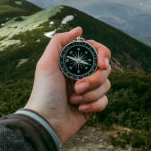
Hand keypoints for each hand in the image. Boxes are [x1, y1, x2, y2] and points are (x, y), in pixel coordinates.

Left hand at [24, 27, 110, 143]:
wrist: (46, 122)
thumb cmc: (44, 91)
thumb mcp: (46, 63)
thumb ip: (59, 41)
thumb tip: (79, 29)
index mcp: (73, 62)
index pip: (97, 51)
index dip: (103, 55)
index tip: (101, 64)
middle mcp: (82, 74)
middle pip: (105, 69)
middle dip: (93, 79)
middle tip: (78, 87)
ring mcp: (88, 89)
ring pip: (106, 85)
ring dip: (90, 94)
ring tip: (74, 100)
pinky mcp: (92, 104)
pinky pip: (105, 101)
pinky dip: (93, 105)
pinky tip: (79, 109)